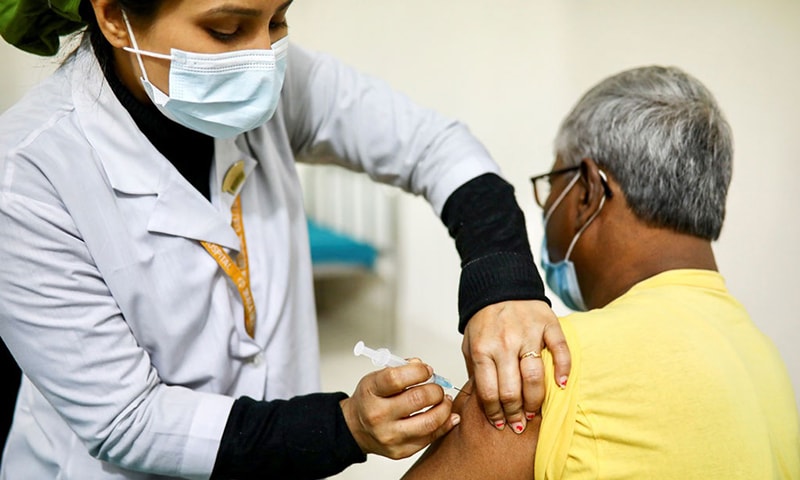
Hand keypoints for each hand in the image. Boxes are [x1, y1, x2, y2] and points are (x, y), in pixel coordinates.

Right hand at [340, 360, 459, 458]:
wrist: (356, 429)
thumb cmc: (370, 401)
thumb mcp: (376, 378)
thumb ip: (400, 370)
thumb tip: (423, 367)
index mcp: (371, 392)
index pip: (396, 378)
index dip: (418, 371)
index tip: (427, 370)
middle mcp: (378, 415)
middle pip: (418, 399)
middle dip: (435, 390)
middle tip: (437, 387)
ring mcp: (390, 436)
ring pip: (429, 422)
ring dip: (444, 408)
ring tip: (444, 400)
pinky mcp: (401, 451)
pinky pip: (431, 438)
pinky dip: (445, 424)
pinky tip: (447, 415)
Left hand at [461, 300, 570, 432]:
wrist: (500, 284)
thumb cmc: (485, 318)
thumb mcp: (469, 343)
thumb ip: (474, 370)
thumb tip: (481, 401)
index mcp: (482, 349)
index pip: (489, 392)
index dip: (495, 413)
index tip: (499, 423)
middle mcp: (504, 344)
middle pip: (512, 391)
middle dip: (515, 414)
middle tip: (518, 424)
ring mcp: (528, 334)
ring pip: (535, 377)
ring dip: (535, 401)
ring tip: (533, 412)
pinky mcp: (548, 324)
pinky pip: (560, 351)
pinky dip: (563, 370)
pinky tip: (560, 385)